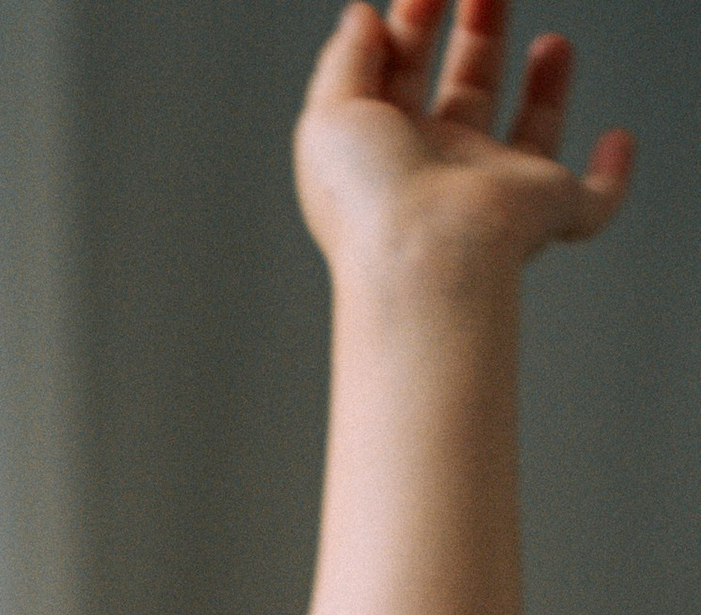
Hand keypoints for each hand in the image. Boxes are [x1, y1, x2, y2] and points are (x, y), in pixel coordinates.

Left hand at [297, 1, 633, 283]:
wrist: (423, 259)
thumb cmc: (371, 199)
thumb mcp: (329, 114)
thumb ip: (345, 58)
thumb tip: (362, 18)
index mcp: (389, 152)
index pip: (402, 78)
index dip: (412, 25)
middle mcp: (444, 173)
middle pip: (467, 94)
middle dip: (477, 36)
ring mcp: (497, 196)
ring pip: (529, 138)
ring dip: (545, 89)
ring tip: (552, 41)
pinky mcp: (546, 214)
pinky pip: (589, 206)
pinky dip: (609, 180)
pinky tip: (617, 142)